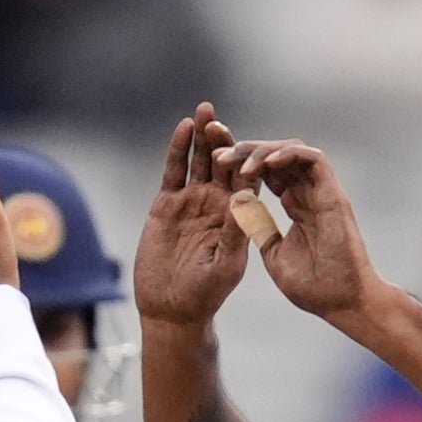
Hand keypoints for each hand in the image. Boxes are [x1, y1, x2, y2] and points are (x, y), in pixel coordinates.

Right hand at [133, 105, 253, 331]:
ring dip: (202, 136)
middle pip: (223, 162)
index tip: (253, 143)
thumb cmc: (205, 294)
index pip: (248, 178)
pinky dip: (178, 150)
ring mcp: (192, 201)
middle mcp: (217, 203)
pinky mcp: (168, 204)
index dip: (250, 159)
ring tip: (204, 111)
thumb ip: (236, 231)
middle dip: (223, 139)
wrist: (172, 309)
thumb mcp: (227, 264)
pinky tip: (183, 129)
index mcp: (238, 215)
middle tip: (219, 117)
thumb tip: (246, 197)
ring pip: (199, 160)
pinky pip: (174, 172)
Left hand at [223, 140, 381, 324]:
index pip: (268, 173)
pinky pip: (312, 159)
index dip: (242, 164)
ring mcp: (322, 192)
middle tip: (218, 154)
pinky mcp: (334, 193)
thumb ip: (261, 230)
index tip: (215, 165)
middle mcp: (309, 193)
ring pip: (291, 151)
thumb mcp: (275, 254)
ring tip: (237, 160)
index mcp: (296, 205)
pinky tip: (264, 163)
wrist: (341, 303)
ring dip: (262, 150)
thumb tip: (241, 210)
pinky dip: (287, 155)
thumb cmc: (313, 287)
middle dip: (246, 149)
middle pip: (276, 156)